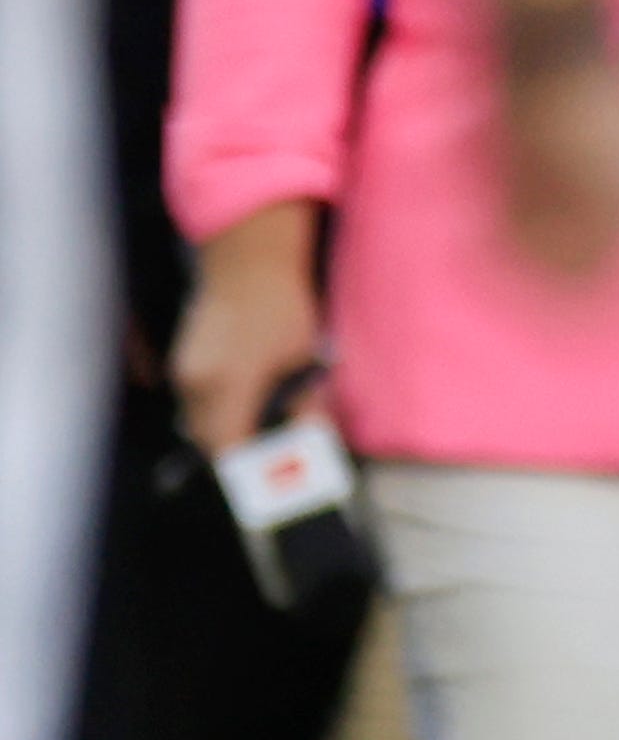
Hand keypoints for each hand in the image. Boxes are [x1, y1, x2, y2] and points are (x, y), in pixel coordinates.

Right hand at [170, 218, 322, 458]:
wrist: (248, 261)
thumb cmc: (283, 307)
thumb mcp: (305, 358)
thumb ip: (306, 405)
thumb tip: (314, 439)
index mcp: (227, 384)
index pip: (226, 448)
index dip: (246, 468)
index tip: (270, 478)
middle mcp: (196, 382)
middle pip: (208, 440)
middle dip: (238, 453)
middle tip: (271, 460)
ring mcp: (184, 370)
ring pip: (198, 423)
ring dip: (226, 432)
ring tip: (262, 434)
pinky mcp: (183, 360)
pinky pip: (195, 402)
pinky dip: (217, 411)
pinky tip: (246, 404)